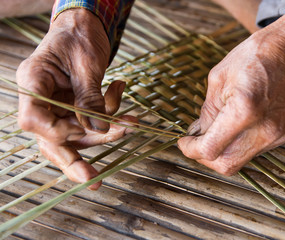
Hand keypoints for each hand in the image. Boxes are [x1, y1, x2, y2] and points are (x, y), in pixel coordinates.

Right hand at [16, 9, 135, 189]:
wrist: (85, 27)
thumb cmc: (79, 37)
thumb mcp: (87, 65)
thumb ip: (90, 99)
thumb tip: (99, 130)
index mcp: (33, 83)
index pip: (33, 120)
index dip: (57, 132)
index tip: (83, 129)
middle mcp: (41, 99)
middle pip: (51, 139)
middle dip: (74, 160)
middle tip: (93, 179)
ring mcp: (57, 106)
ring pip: (77, 134)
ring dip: (106, 131)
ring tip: (129, 122)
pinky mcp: (73, 108)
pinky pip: (90, 123)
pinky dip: (109, 116)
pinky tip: (119, 91)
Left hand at [178, 8, 284, 174]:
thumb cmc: (254, 56)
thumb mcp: (218, 78)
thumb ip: (207, 113)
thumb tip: (197, 135)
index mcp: (244, 110)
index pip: (210, 150)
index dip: (191, 150)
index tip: (184, 142)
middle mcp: (265, 128)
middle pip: (227, 165)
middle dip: (206, 157)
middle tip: (197, 141)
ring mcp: (279, 134)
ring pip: (241, 160)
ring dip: (223, 150)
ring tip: (218, 129)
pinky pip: (256, 149)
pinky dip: (241, 143)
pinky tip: (239, 124)